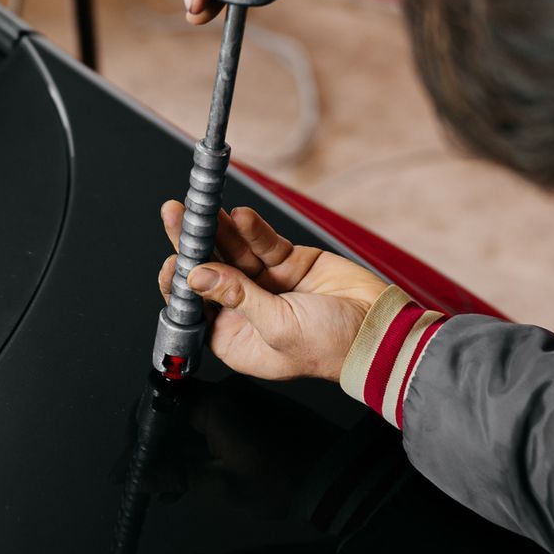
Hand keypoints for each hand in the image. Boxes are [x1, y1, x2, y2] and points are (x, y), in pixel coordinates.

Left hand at [157, 202, 387, 380]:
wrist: (380, 331)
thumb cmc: (333, 346)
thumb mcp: (279, 326)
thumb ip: (237, 297)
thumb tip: (199, 276)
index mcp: (237, 339)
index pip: (197, 308)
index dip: (182, 284)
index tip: (173, 261)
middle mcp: (246, 310)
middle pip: (210, 272)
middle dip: (192, 244)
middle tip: (176, 216)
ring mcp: (266, 284)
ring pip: (233, 251)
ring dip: (218, 228)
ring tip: (202, 206)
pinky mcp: (287, 262)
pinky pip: (263, 242)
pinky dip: (252, 229)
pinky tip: (239, 216)